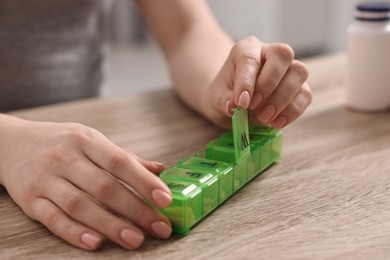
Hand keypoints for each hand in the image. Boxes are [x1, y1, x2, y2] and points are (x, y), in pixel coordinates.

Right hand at [0, 116, 172, 250]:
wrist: (11, 143)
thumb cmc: (61, 142)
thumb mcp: (91, 140)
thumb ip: (125, 157)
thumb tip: (160, 170)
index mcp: (86, 140)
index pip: (119, 161)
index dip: (144, 181)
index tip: (165, 199)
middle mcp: (65, 158)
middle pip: (104, 187)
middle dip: (135, 209)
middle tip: (160, 227)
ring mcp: (46, 179)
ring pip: (80, 205)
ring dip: (110, 225)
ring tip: (136, 240)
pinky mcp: (30, 200)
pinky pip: (53, 219)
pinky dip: (74, 232)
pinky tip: (96, 243)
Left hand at [201, 36, 311, 128]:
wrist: (235, 104)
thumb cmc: (225, 95)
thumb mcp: (215, 98)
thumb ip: (222, 100)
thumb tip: (232, 107)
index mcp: (247, 49)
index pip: (250, 58)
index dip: (247, 81)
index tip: (241, 104)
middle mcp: (270, 53)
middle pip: (283, 55)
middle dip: (270, 84)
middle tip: (255, 108)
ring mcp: (288, 68)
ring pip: (299, 72)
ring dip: (283, 99)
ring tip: (264, 118)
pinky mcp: (299, 87)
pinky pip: (305, 94)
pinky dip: (293, 111)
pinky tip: (276, 123)